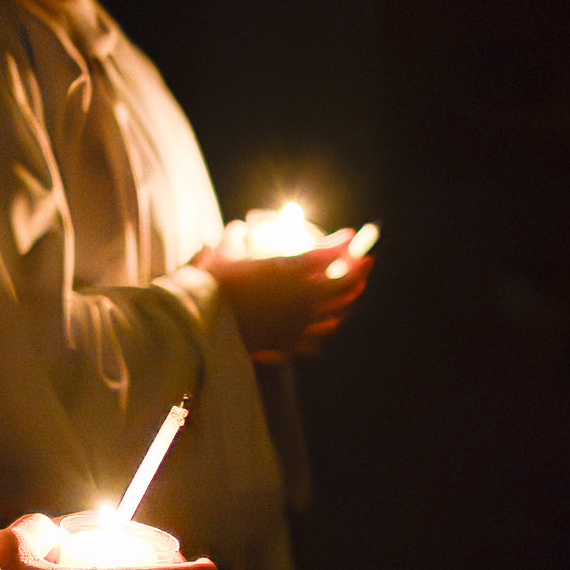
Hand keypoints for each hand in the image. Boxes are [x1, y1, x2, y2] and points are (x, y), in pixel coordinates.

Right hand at [198, 233, 371, 362]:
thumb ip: (236, 238)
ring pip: (337, 312)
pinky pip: (320, 333)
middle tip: (366, 260)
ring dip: (350, 297)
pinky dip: (331, 323)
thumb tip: (240, 228)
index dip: (342, 244)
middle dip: (359, 270)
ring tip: (356, 289)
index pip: (326, 255)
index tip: (352, 235)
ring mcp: (298, 322)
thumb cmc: (212, 285)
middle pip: (343, 284)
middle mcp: (301, 298)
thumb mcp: (225, 254)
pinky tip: (333, 321)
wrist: (202, 324)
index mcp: (288, 272)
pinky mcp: (289, 342)